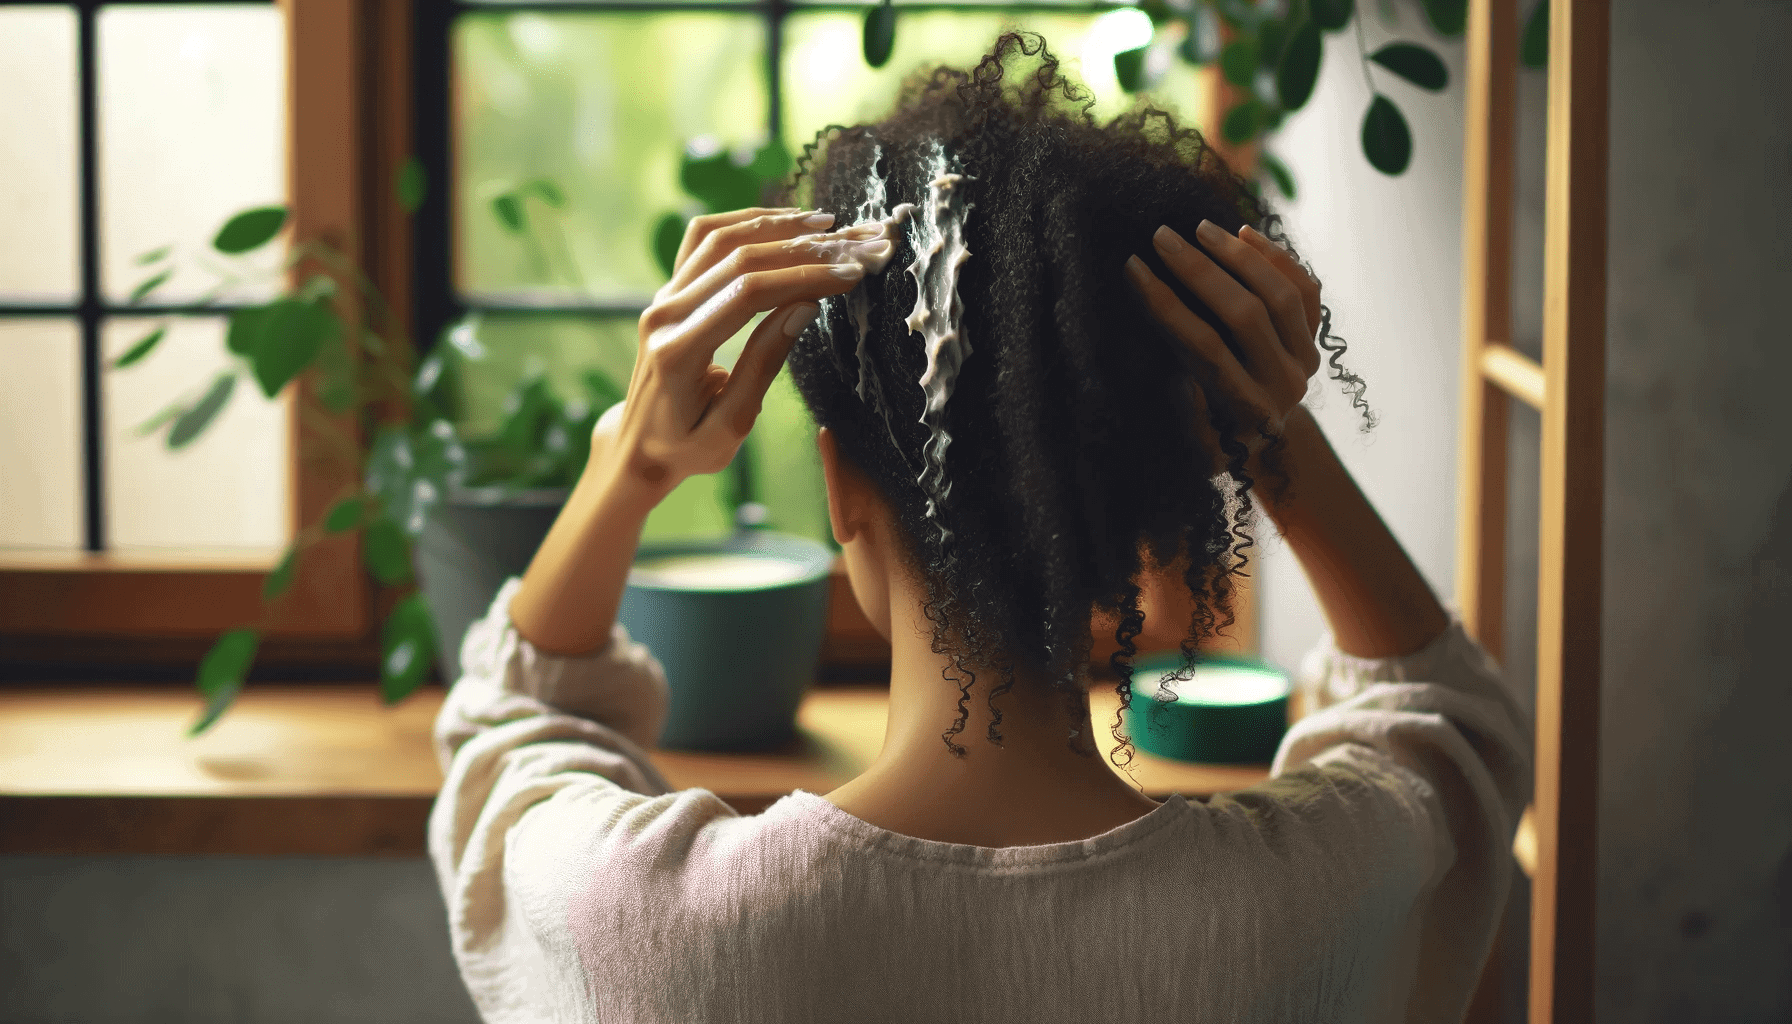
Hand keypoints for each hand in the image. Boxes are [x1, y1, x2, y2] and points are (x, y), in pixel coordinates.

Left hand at [591, 207, 887, 497]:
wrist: (640, 445)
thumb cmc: (689, 446)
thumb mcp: (731, 425)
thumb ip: (763, 364)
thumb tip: (804, 308)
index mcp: (678, 351)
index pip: (748, 294)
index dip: (804, 277)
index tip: (851, 274)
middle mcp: (663, 314)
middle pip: (738, 258)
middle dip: (803, 248)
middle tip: (852, 245)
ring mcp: (662, 297)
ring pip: (720, 238)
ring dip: (777, 226)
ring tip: (826, 225)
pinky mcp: (668, 291)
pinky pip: (703, 239)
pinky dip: (745, 222)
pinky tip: (783, 221)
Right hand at [1124, 220, 1323, 477]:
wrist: (1261, 446)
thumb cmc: (1209, 443)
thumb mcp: (1189, 444)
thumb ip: (1181, 409)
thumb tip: (1173, 368)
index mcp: (1248, 413)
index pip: (1204, 348)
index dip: (1165, 305)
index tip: (1133, 269)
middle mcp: (1285, 384)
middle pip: (1244, 314)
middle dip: (1198, 271)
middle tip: (1161, 237)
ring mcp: (1306, 358)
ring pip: (1280, 294)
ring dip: (1238, 255)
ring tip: (1200, 228)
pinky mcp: (1316, 338)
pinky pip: (1305, 289)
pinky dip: (1278, 258)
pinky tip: (1245, 233)